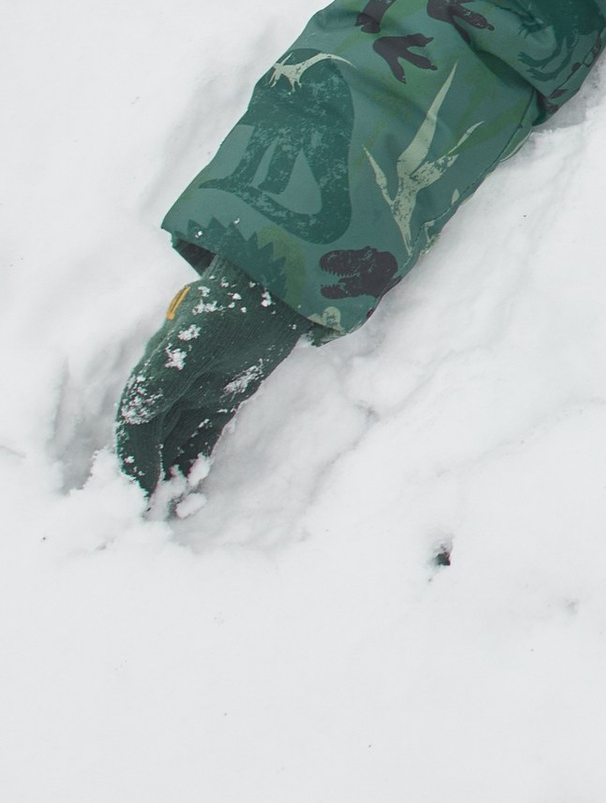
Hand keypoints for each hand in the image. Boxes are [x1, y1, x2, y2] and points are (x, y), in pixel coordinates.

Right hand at [115, 262, 308, 494]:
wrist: (275, 286)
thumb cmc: (236, 305)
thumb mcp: (198, 339)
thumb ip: (165, 375)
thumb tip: (133, 415)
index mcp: (154, 371)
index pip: (136, 425)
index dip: (133, 459)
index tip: (137, 493)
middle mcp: (168, 387)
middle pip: (149, 440)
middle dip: (145, 476)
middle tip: (144, 516)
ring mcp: (194, 395)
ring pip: (173, 444)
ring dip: (167, 475)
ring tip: (165, 512)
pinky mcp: (220, 400)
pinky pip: (201, 438)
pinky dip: (193, 463)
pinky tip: (190, 488)